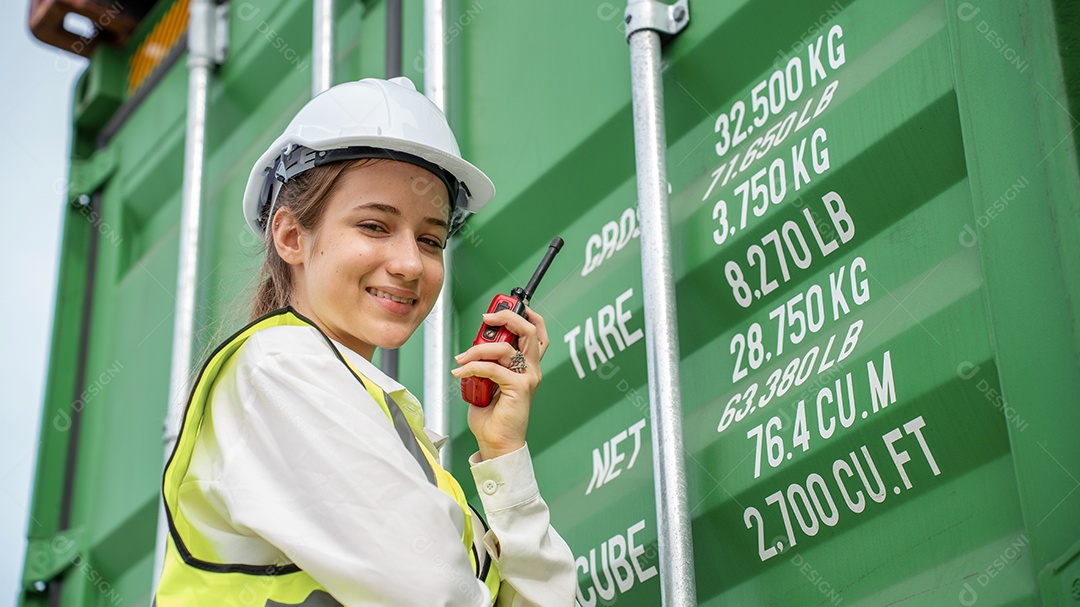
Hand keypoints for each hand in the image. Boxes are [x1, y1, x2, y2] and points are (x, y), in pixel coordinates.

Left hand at [451, 305, 549, 460]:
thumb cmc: (492, 416)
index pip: (536, 333)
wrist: (497, 443)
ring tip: (463, 357)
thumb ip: (487, 363)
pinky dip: (474, 366)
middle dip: (508, 317)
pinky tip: (461, 371)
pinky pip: (494, 368)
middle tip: (488, 316)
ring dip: (479, 348)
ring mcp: (527, 378)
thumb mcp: (487, 381)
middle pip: (530, 331)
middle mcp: (531, 369)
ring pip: (508, 347)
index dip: (526, 314)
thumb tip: (473, 348)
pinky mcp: (518, 388)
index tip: (505, 305)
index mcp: (527, 366)